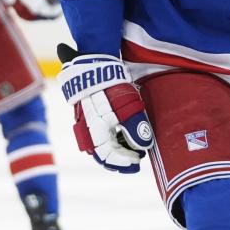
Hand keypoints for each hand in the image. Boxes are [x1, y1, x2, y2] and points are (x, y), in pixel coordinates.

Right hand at [56, 43, 153, 173]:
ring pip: (100, 146)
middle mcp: (87, 132)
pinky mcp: (86, 118)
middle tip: (135, 162)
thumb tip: (143, 147)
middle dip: (119, 161)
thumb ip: (135, 129)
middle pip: (102, 155)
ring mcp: (85, 125)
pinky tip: (123, 137)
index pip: (109, 156)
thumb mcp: (127, 107)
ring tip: (132, 149)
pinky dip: (111, 140)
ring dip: (116, 150)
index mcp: (96, 131)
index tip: (138, 160)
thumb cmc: (111, 87)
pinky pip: (98, 136)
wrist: (93, 67)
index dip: (124, 161)